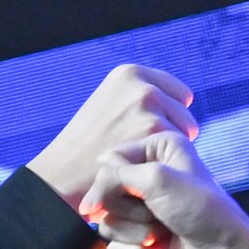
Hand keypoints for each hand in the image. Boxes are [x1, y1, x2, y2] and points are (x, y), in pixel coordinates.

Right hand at [29, 64, 201, 215]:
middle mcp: (141, 84)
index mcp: (129, 73)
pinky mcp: (154, 129)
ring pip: (186, 130)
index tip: (146, 135)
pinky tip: (143, 169)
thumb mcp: (107, 105)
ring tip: (139, 160)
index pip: (179, 93)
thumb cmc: (85, 148)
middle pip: (184, 111)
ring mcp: (149, 105)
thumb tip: (182, 97)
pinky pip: (181, 148)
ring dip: (169, 148)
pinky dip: (166, 162)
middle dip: (169, 132)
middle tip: (138, 150)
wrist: (62, 175)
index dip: (167, 118)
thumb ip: (138, 96)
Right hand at [85, 132, 248, 248]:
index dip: (110, 180)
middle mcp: (150, 176)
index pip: (110, 159)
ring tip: (163, 233)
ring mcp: (144, 210)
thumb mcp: (158, 179)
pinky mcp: (140, 239)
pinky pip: (114, 247)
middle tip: (159, 214)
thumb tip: (89, 188)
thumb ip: (116, 175)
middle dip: (129, 210)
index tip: (123, 194)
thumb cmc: (201, 211)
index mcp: (158, 150)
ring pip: (107, 222)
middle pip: (105, 192)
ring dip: (135, 232)